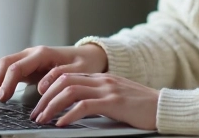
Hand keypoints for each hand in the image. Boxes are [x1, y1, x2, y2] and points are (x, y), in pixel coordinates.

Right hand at [0, 44, 107, 105]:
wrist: (87, 56)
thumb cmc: (83, 64)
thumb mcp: (78, 71)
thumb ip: (60, 76)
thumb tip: (42, 87)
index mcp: (42, 54)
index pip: (17, 66)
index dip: (7, 82)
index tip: (2, 97)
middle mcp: (30, 53)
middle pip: (3, 64)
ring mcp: (25, 58)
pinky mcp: (23, 65)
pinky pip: (2, 69)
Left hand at [29, 73, 158, 130]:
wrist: (163, 107)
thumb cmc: (140, 107)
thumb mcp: (115, 98)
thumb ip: (97, 98)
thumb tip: (74, 109)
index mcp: (100, 78)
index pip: (66, 76)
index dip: (49, 88)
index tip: (39, 102)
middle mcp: (102, 80)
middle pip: (63, 82)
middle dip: (45, 98)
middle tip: (35, 114)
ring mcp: (108, 89)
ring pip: (70, 92)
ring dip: (52, 106)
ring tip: (42, 119)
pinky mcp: (114, 102)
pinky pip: (85, 106)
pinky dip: (69, 115)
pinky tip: (61, 123)